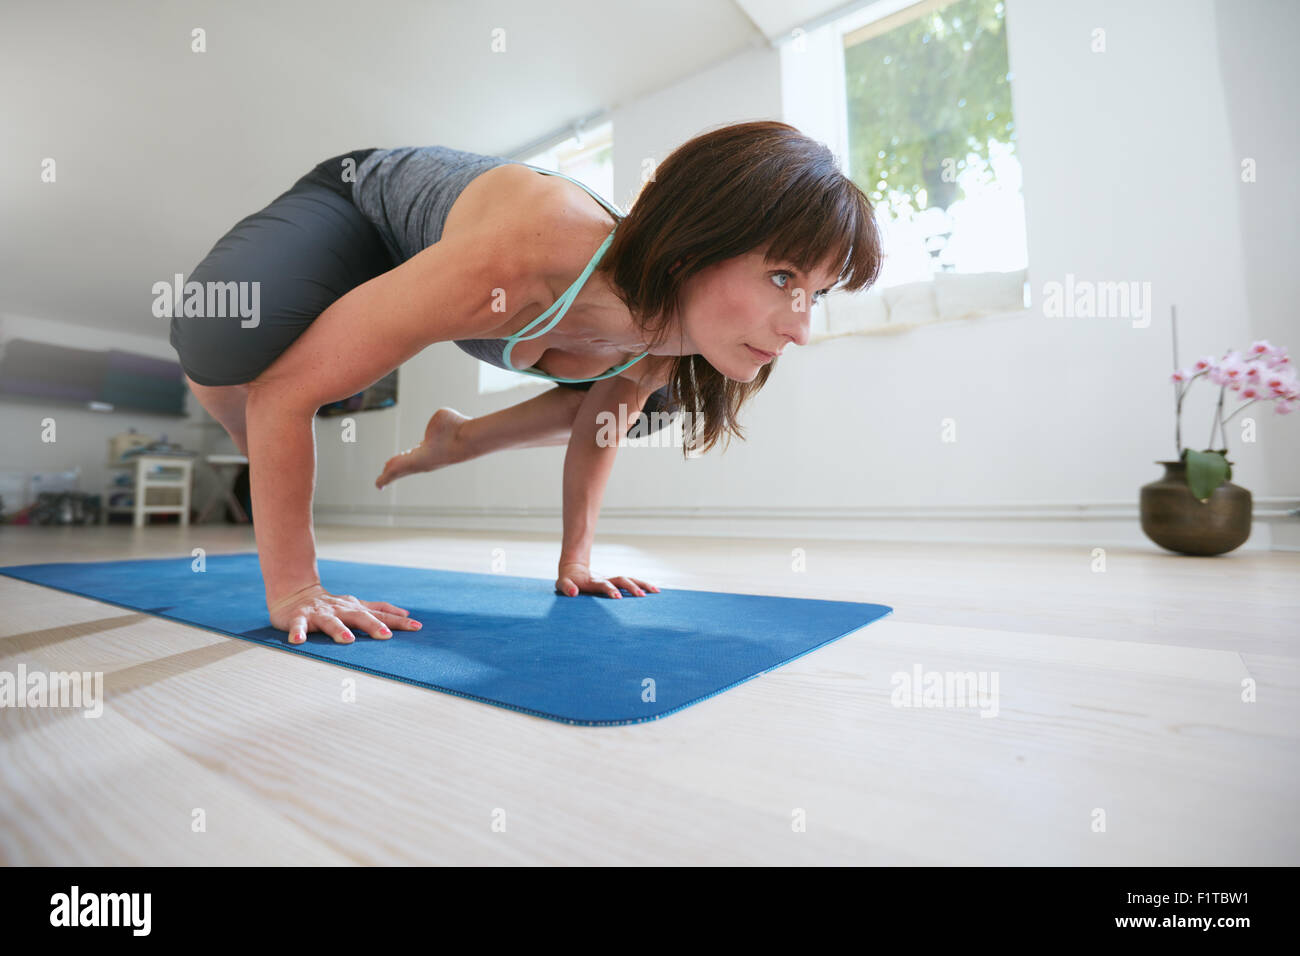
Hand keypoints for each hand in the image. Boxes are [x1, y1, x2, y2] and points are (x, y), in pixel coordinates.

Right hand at [268, 583, 422, 644]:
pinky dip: (298, 632)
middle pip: (359, 617)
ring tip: (348, 640)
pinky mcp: (299, 618)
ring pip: (331, 622)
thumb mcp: (357, 606)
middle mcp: (340, 610)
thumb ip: (379, 610)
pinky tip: (298, 640)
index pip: (380, 614)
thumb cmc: (332, 605)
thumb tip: (406, 614)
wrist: (296, 594)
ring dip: (339, 630)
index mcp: (355, 608)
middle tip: (386, 635)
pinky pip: (298, 626)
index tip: (416, 627)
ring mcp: (320, 614)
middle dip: (373, 625)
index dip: (398, 621)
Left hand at [555, 562, 658, 598]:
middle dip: (632, 587)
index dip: (611, 590)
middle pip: (622, 580)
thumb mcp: (562, 584)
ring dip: (642, 584)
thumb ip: (566, 587)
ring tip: (656, 592)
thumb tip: (573, 593)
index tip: (618, 597)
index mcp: (593, 582)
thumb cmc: (568, 581)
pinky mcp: (616, 583)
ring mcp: (612, 580)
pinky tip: (654, 591)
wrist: (574, 570)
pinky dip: (643, 585)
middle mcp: (606, 579)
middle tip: (642, 596)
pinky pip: (632, 583)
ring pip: (630, 580)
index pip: (604, 584)